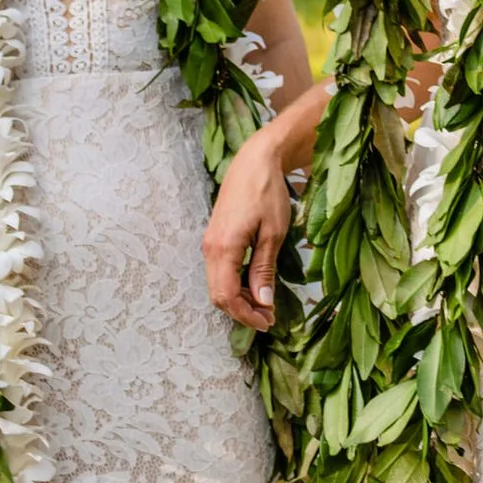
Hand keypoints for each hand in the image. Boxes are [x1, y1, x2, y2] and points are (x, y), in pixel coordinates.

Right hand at [203, 130, 293, 329]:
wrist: (254, 160)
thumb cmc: (267, 192)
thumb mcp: (273, 233)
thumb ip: (264, 269)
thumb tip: (263, 303)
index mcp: (224, 248)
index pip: (227, 296)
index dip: (246, 315)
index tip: (269, 322)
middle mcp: (210, 248)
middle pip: (218, 295)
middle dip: (242, 311)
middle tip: (270, 316)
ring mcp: (209, 243)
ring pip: (217, 284)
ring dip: (238, 299)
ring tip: (265, 303)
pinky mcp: (214, 238)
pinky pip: (219, 271)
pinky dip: (234, 284)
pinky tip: (254, 283)